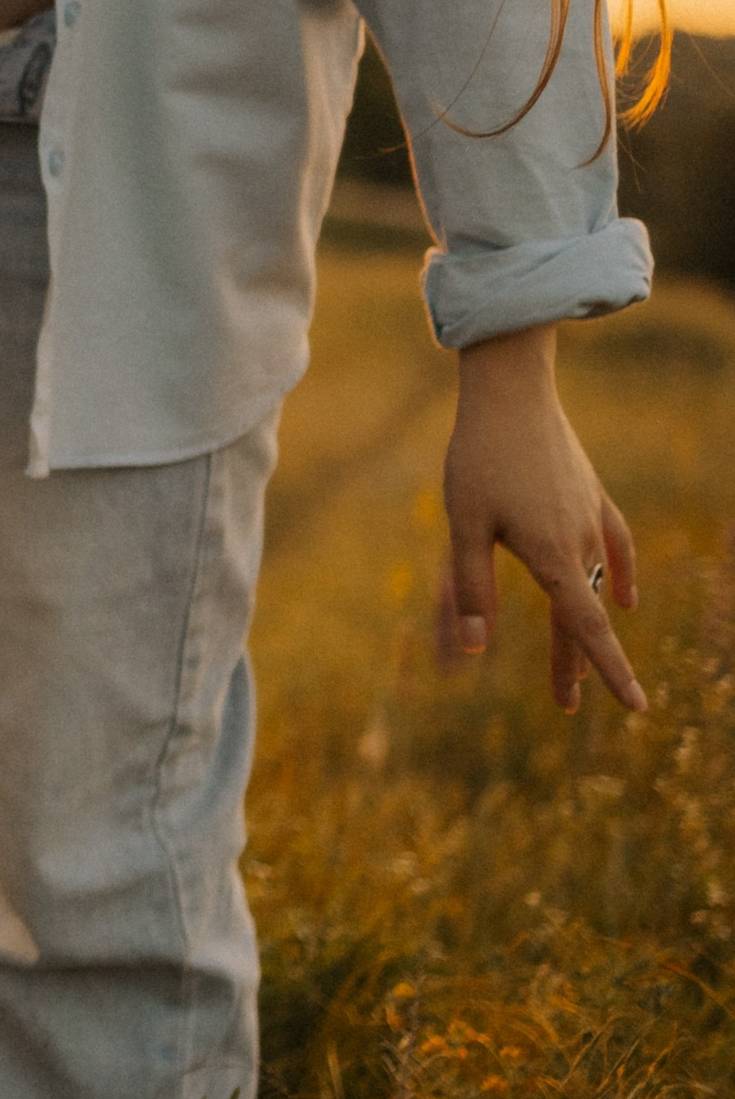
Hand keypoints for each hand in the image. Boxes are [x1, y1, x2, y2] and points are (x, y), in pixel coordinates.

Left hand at [437, 324, 641, 715]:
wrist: (510, 391)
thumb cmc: (478, 457)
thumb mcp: (463, 523)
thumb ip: (473, 586)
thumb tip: (475, 646)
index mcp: (551, 554)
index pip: (586, 628)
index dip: (607, 671)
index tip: (635, 708)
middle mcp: (580, 539)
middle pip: (583, 615)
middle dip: (575, 663)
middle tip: (565, 706)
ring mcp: (589, 514)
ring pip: (593, 582)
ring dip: (586, 624)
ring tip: (579, 663)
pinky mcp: (589, 492)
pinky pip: (614, 542)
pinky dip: (619, 573)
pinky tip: (625, 597)